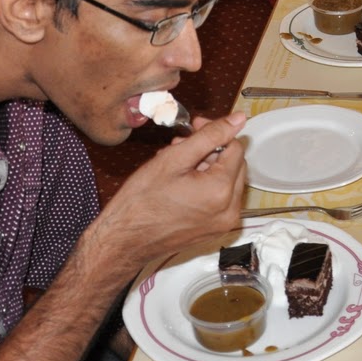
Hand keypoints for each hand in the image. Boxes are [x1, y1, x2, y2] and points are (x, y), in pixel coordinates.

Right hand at [98, 114, 248, 263]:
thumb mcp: (174, 159)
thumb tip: (238, 119)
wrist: (124, 241)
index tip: (195, 127)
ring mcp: (223, 223)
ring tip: (176, 161)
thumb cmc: (141, 202)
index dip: (216, 132)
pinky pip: (219, 198)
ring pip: (226, 180)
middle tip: (182, 144)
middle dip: (210, 149)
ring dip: (206, 165)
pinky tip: (180, 179)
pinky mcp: (214, 229)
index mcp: (221, 191)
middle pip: (234, 164)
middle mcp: (230, 210)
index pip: (235, 148)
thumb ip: (210, 136)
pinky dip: (205, 184)